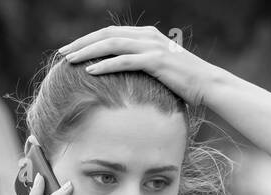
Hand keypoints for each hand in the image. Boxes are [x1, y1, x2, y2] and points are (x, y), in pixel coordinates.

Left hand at [58, 25, 219, 108]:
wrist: (208, 85)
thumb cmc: (183, 83)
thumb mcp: (158, 70)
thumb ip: (140, 65)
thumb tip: (121, 77)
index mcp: (146, 35)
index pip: (110, 32)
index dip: (88, 40)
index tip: (70, 50)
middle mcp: (147, 36)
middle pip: (106, 34)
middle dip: (81, 43)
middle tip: (62, 53)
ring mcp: (151, 47)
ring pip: (112, 44)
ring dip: (88, 52)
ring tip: (69, 61)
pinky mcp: (156, 61)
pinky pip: (124, 61)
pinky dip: (105, 65)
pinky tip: (89, 71)